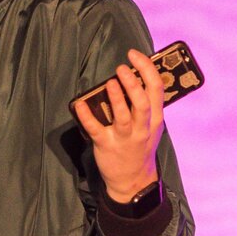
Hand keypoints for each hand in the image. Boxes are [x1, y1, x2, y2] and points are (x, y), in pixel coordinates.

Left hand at [72, 48, 164, 200]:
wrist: (133, 181)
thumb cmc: (140, 147)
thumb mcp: (152, 127)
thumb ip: (147, 104)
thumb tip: (135, 75)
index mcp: (155, 119)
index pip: (157, 89)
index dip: (147, 68)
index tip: (135, 54)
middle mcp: (142, 128)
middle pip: (142, 102)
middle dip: (133, 83)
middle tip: (121, 67)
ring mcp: (125, 138)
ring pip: (123, 116)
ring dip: (116, 98)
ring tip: (110, 82)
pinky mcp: (106, 146)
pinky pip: (96, 129)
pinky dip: (87, 116)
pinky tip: (79, 104)